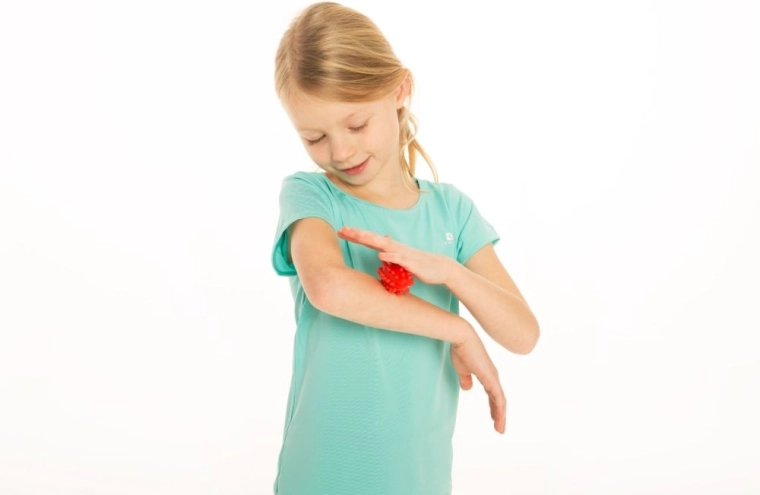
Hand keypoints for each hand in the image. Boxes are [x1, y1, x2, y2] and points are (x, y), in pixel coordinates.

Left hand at [337, 226, 454, 284]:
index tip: (340, 231)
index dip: (355, 235)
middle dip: (357, 234)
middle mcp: (395, 247)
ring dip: (370, 240)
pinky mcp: (411, 262)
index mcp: (391, 247)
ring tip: (356, 235)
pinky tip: (380, 255)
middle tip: (342, 229)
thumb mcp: (401, 256)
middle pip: (372, 238)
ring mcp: (403, 253)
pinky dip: (390, 256)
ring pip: (383, 245)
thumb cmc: (419, 263)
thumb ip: (390, 249)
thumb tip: (382, 241)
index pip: (370, 239)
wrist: (441, 268)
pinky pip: (399, 258)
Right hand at [450, 329, 506, 433]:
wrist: (462, 337)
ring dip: (501, 415)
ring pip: (501, 401)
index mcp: (486, 374)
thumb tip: (468, 389)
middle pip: (499, 399)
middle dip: (499, 414)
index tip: (493, 418)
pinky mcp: (491, 378)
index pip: (493, 394)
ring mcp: (493, 377)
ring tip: (500, 429)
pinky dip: (500, 409)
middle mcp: (493, 376)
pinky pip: (499, 397)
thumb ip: (466, 379)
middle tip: (499, 427)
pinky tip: (499, 418)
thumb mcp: (462, 369)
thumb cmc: (461, 350)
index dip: (493, 406)